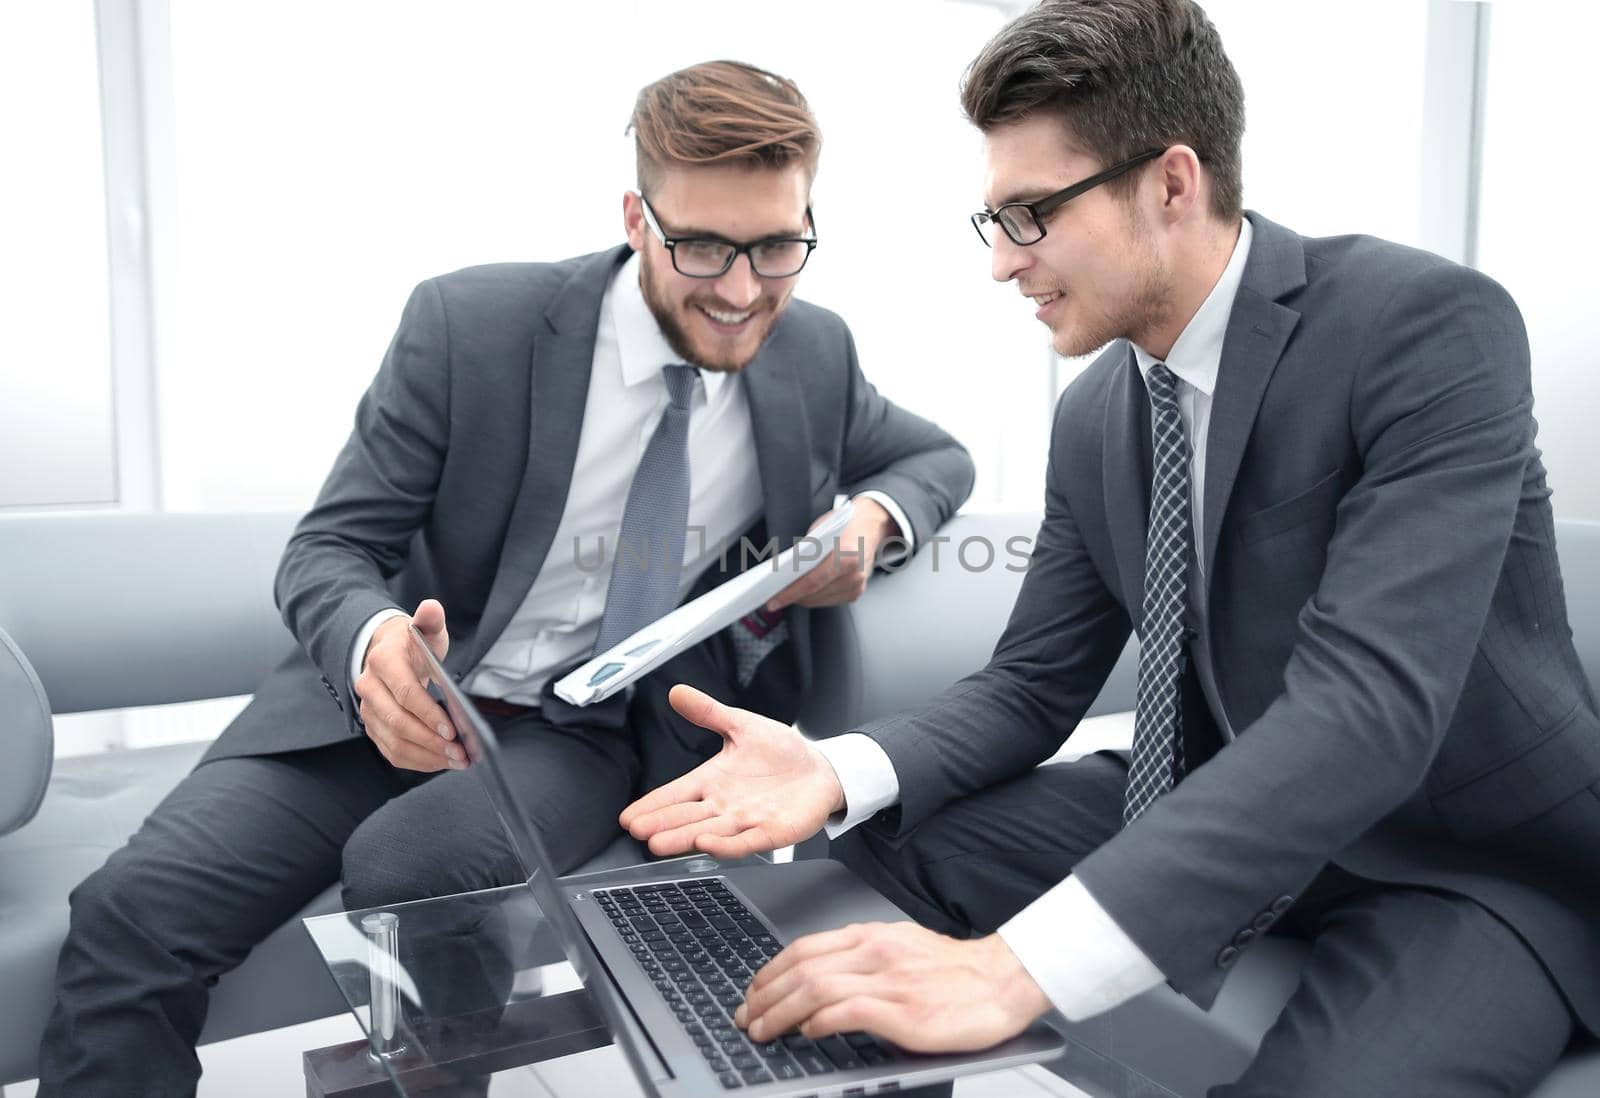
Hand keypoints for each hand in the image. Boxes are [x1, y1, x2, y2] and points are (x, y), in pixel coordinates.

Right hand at [354, 599, 464, 771]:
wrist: (385, 652)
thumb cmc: (412, 645)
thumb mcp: (425, 630)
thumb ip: (430, 619)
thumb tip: (431, 608)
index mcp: (383, 661)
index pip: (405, 692)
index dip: (428, 713)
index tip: (452, 729)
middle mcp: (369, 688)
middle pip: (399, 722)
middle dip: (431, 741)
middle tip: (460, 753)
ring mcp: (368, 710)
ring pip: (394, 742)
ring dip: (427, 756)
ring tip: (456, 761)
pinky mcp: (372, 727)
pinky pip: (391, 751)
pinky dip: (417, 761)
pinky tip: (440, 762)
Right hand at [619, 684, 844, 856]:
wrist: (819, 768)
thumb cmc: (780, 751)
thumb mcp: (741, 725)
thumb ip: (709, 712)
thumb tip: (678, 692)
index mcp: (713, 780)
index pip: (676, 794)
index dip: (653, 805)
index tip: (629, 816)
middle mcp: (724, 805)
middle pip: (686, 817)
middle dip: (662, 825)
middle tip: (638, 831)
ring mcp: (746, 821)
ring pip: (709, 832)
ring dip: (684, 838)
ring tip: (659, 843)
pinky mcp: (771, 832)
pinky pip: (746, 842)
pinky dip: (726, 845)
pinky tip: (707, 844)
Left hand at [734, 923, 1050, 1052]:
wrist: (1003, 979)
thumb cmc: (955, 972)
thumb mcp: (901, 950)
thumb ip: (863, 961)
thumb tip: (822, 986)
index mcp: (871, 937)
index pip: (804, 948)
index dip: (769, 972)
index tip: (753, 992)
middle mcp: (874, 952)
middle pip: (801, 968)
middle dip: (764, 995)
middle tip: (746, 1018)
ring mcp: (888, 981)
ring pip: (815, 988)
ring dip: (780, 1012)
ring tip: (764, 1031)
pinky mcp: (903, 1010)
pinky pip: (847, 1011)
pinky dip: (820, 1022)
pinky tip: (807, 1033)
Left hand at [767, 497, 897, 611]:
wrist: (870, 526)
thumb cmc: (845, 524)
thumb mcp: (820, 531)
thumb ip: (806, 552)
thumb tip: (784, 571)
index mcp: (846, 556)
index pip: (812, 581)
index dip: (790, 593)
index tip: (773, 601)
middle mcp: (854, 574)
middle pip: (815, 594)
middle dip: (793, 596)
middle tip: (775, 598)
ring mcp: (857, 585)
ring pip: (821, 600)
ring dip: (803, 598)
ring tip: (787, 594)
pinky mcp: (856, 592)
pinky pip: (830, 600)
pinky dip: (815, 597)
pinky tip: (805, 592)